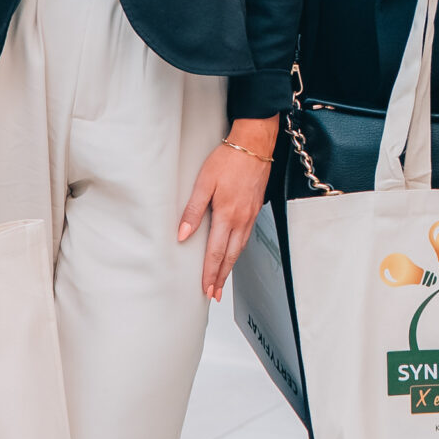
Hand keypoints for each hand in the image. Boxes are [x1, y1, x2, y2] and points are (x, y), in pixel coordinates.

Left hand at [180, 116, 277, 302]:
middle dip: (221, 277)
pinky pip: (247, 236)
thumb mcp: (204, 182)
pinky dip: (239, 250)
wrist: (254, 144)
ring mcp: (251, 215)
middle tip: (215, 294)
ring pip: (240, 248)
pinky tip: (234, 252)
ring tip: (223, 280)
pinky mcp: (256, 208)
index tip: (206, 289)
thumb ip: (192, 210)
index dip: (210, 273)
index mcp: (227, 214)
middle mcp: (241, 219)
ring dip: (230, 266)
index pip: (216, 252)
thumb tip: (182, 234)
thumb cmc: (228, 159)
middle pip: (230, 256)